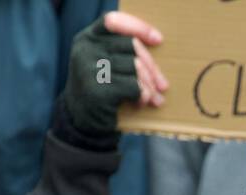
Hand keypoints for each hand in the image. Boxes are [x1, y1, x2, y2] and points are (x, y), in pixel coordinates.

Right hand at [64, 13, 168, 136]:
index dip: (138, 27)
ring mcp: (89, 69)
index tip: (158, 40)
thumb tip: (156, 44)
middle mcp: (85, 49)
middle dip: (152, 67)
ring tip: (153, 98)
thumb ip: (121, 51)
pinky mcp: (98, 90)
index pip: (114, 22)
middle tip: (163, 85)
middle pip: (131, 46)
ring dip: (150, 86)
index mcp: (88, 38)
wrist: (82, 121)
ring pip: (135, 67)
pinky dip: (143, 96)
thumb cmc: (102, 89)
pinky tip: (141, 103)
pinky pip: (134, 86)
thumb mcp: (106, 64)